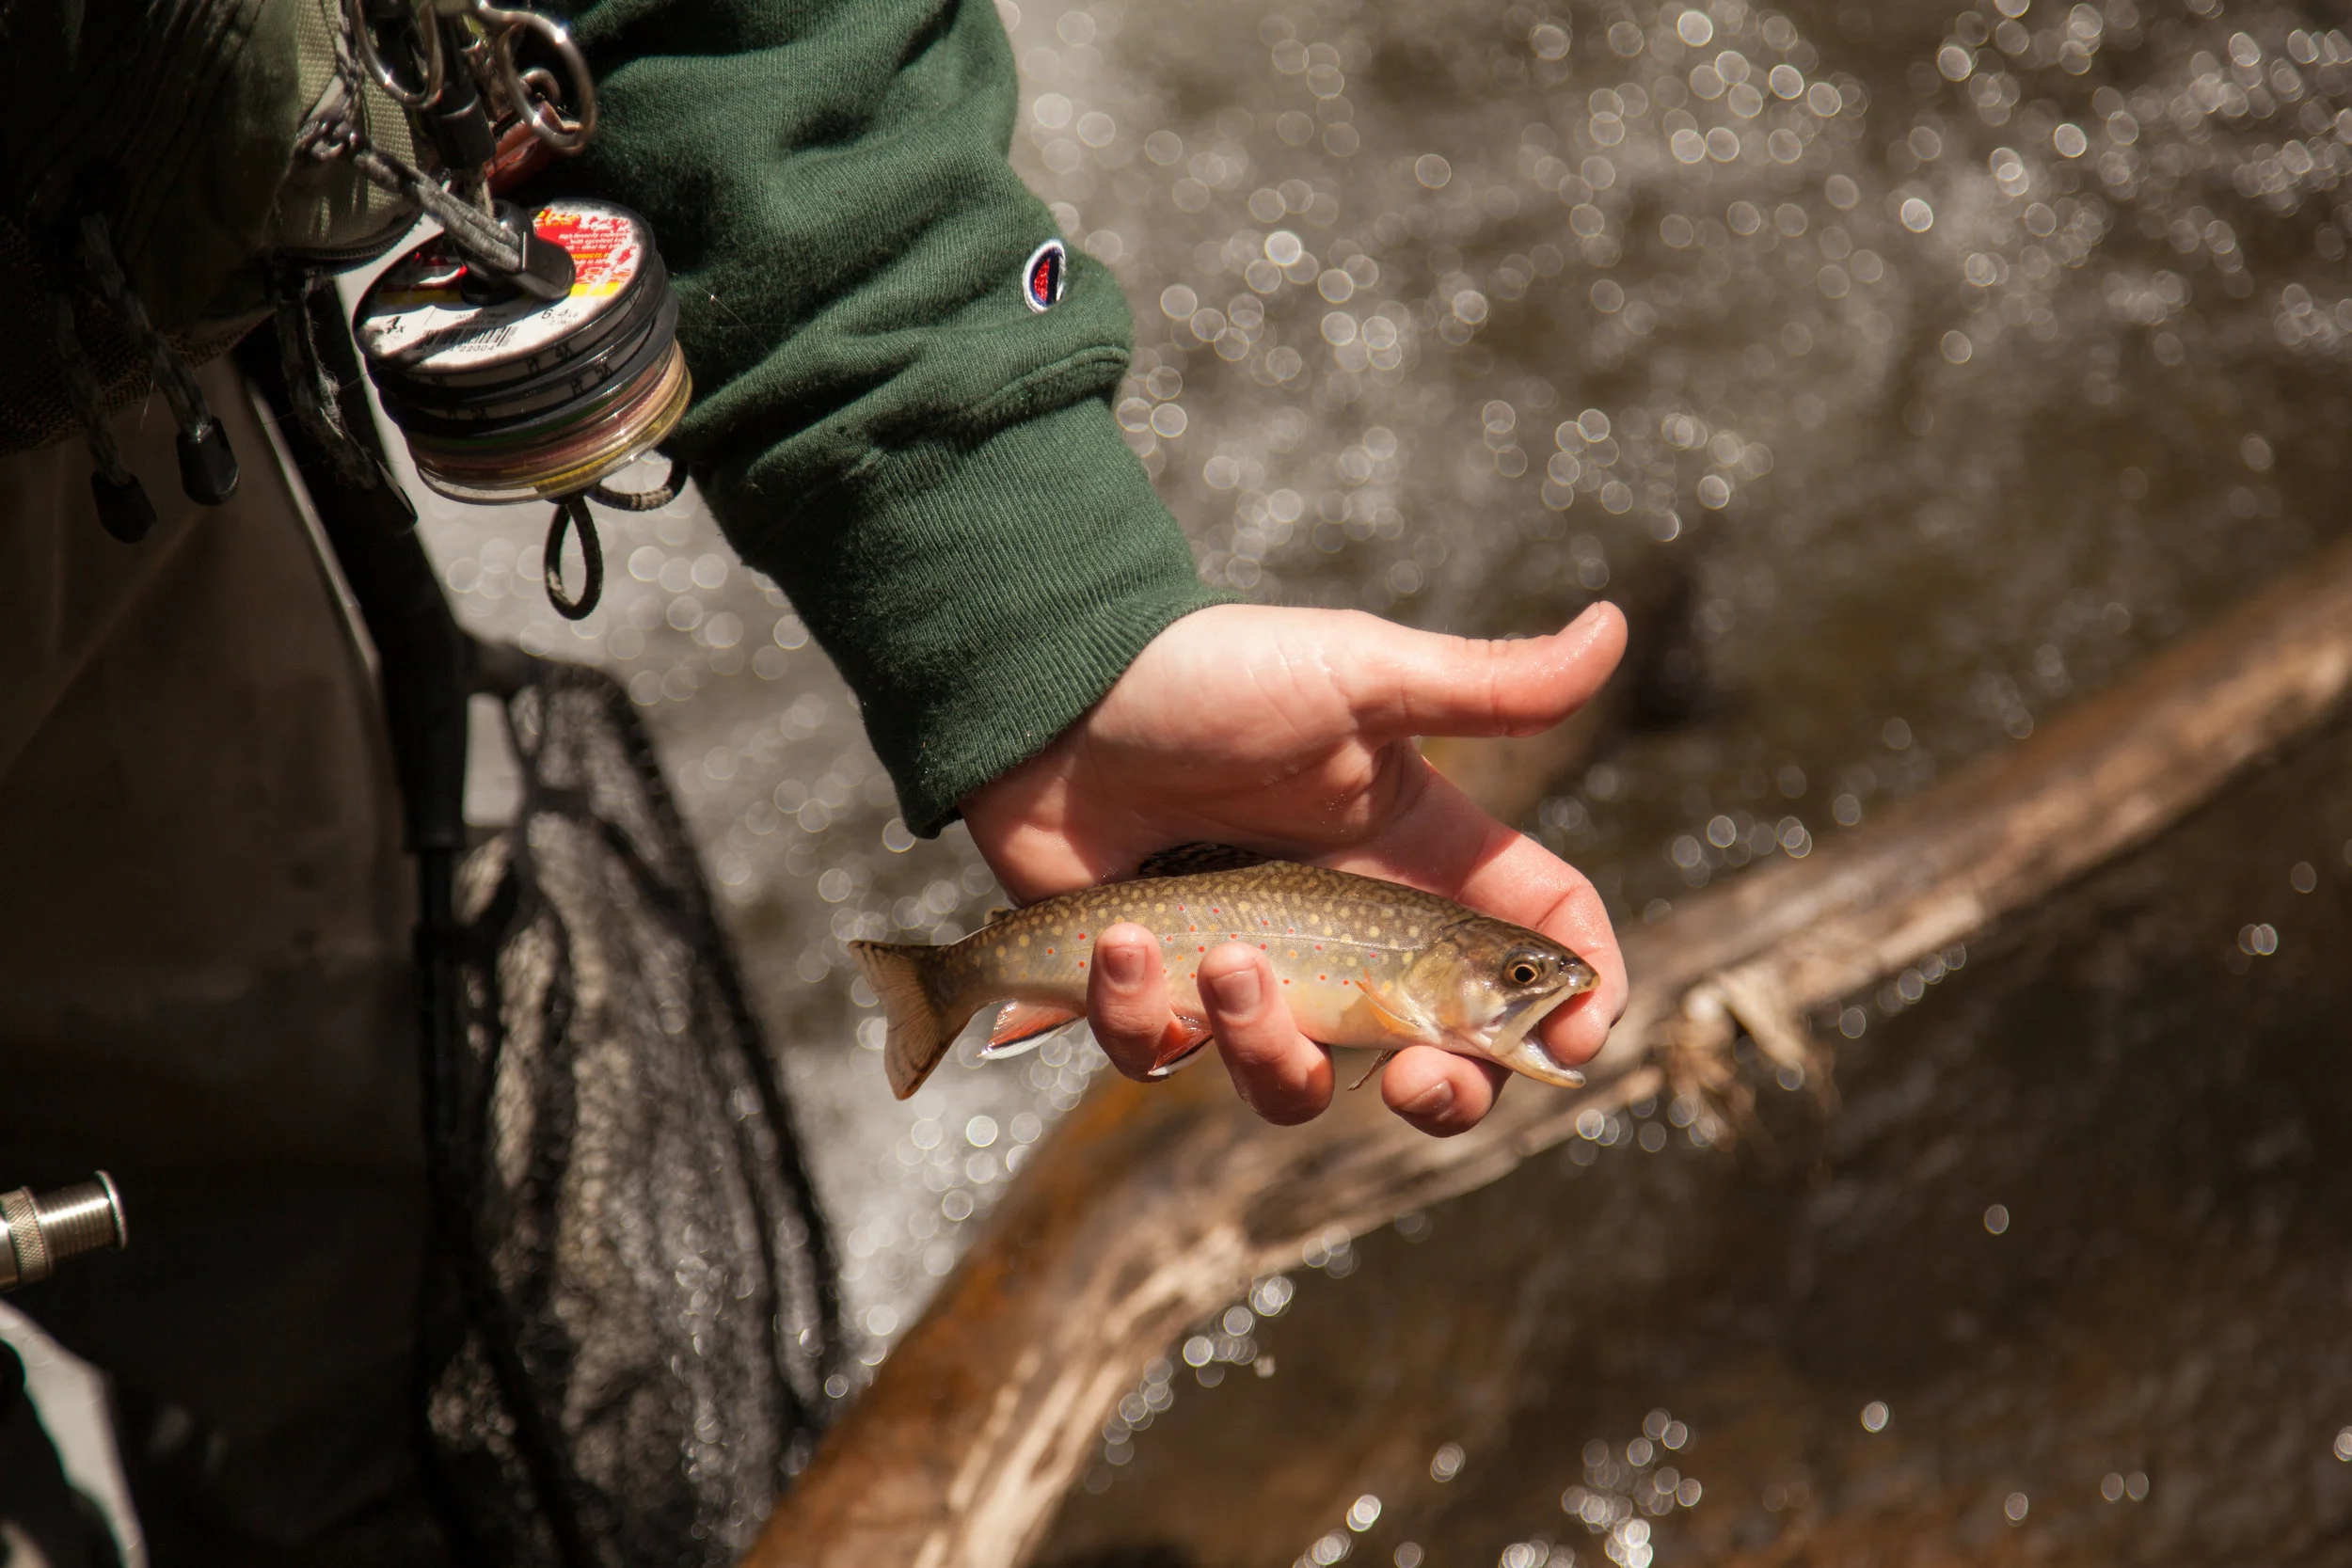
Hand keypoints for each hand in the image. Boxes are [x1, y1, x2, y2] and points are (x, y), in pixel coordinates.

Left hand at [961, 601, 1628, 1136]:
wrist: (1051, 690)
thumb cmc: (1210, 674)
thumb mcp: (1359, 676)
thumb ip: (1485, 687)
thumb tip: (1616, 629)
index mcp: (1419, 856)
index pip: (1535, 939)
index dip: (1573, 1002)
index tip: (1570, 1041)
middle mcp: (1348, 931)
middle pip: (1440, 1060)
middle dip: (1444, 1094)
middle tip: (1414, 1081)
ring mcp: (1251, 973)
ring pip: (1294, 1081)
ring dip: (1265, 1043)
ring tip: (1225, 959)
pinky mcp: (1153, 994)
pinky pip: (1163, 1057)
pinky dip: (1143, 1012)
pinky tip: (1123, 936)